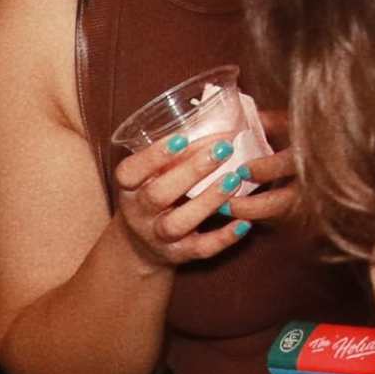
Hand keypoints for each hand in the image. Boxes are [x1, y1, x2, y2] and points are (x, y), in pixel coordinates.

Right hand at [105, 132, 262, 269]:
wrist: (142, 246)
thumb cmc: (155, 193)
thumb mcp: (153, 174)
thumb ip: (174, 154)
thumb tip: (218, 118)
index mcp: (129, 187)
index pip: (130, 172)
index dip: (153, 156)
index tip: (181, 138)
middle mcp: (139, 213)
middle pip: (158, 195)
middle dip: (191, 171)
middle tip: (223, 149)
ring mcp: (157, 236)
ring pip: (178, 223)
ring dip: (208, 201)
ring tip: (234, 178)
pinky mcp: (179, 254)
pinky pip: (201, 249)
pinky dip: (223, 237)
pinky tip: (245, 222)